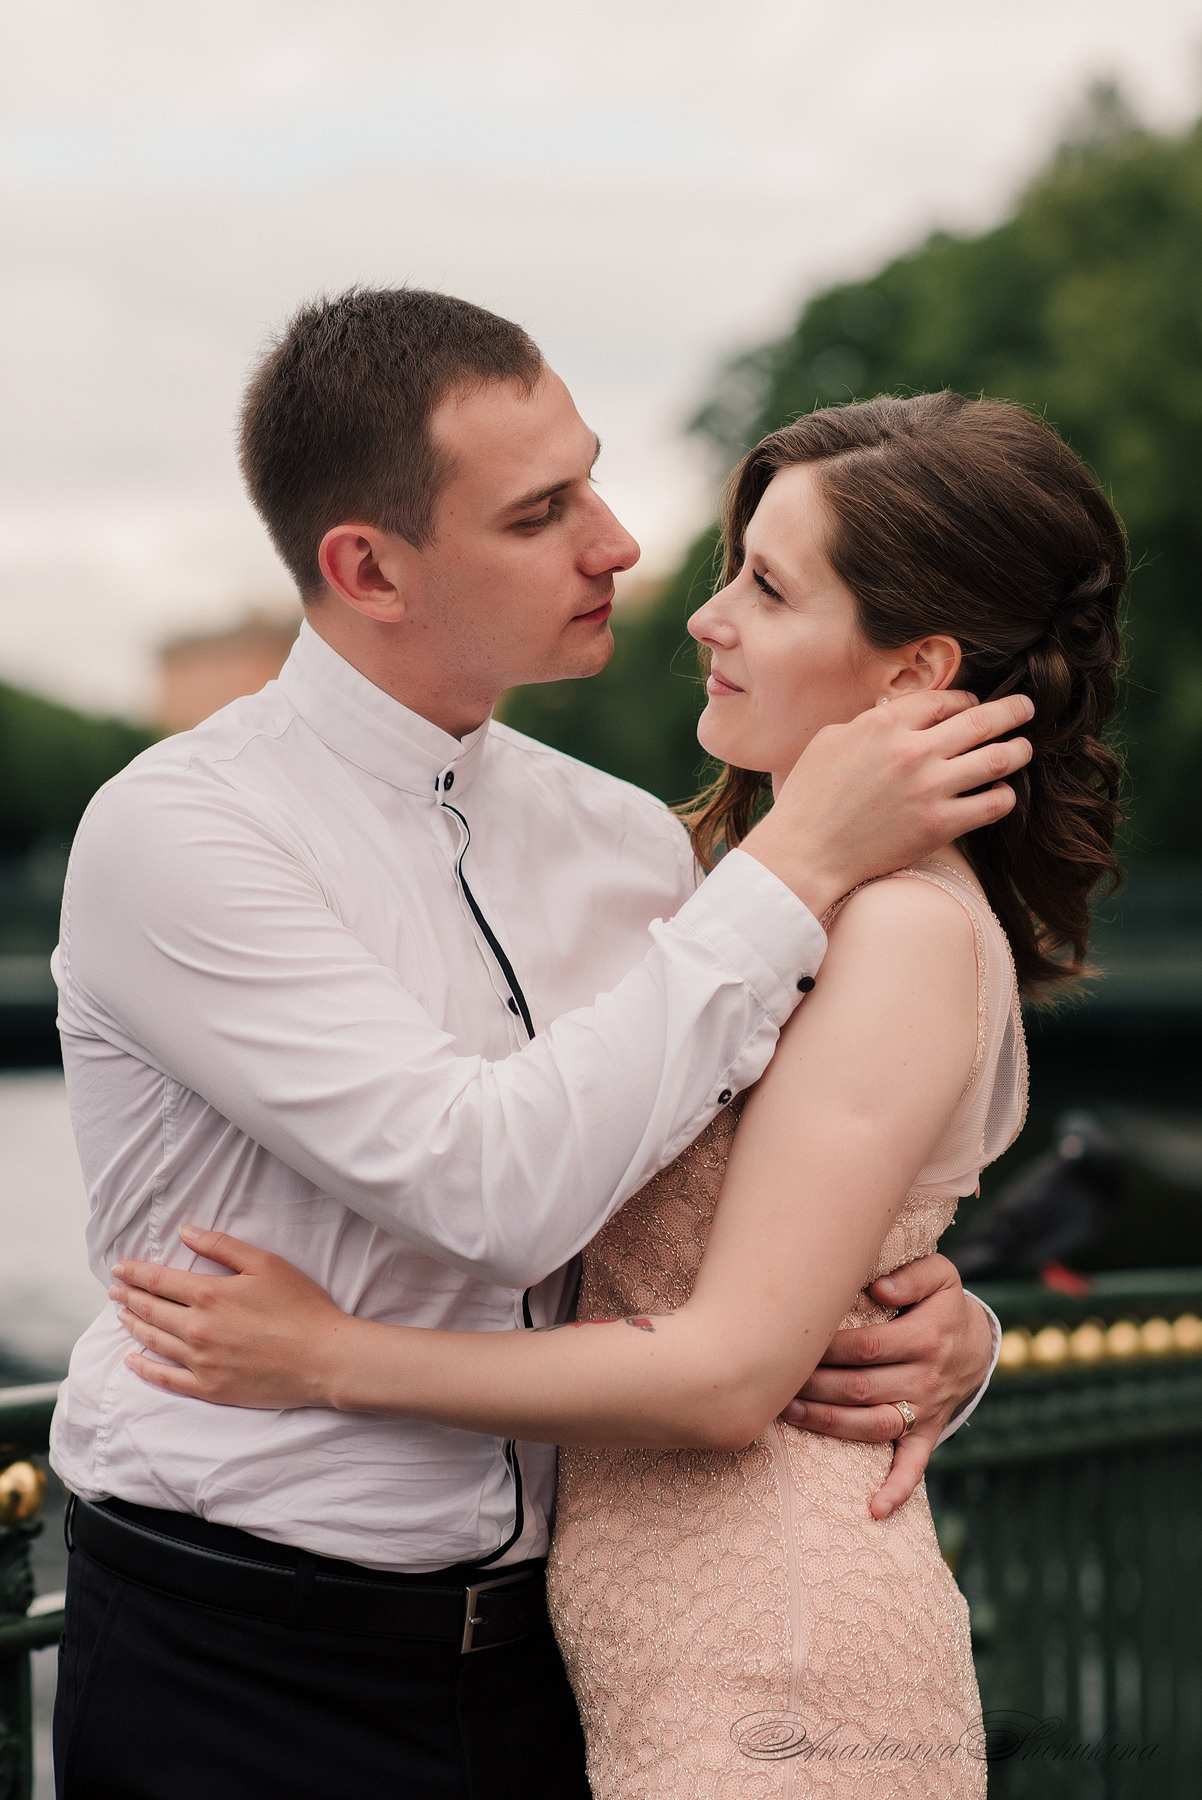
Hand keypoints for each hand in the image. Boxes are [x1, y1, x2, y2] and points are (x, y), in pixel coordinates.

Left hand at [109, 1225, 349, 1409]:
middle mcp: (196, 1329)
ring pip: (154, 1342)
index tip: (119, 1268)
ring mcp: (201, 1361)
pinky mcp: (210, 1388)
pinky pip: (166, 1378)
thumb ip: (221, 1246)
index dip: (135, 1273)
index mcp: (209, 1294)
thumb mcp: (266, 1263)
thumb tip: (185, 1231)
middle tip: (114, 1291)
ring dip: (133, 1326)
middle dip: (129, 1297)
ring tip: (122, 1316)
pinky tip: (132, 1361)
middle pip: (150, 1310)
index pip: (158, 1280)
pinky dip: (144, 1368)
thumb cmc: (301, 1306)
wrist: (324, 1357)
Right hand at [742, 689, 1034, 917]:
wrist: (806, 852)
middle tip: (1026, 707)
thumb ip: (868, 723)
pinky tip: (1002, 793)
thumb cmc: (809, 798)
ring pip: (996, 758)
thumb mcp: (830, 741)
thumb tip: (895, 715)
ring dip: (1017, 750)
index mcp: (884, 724)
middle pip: (980, 720)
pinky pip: (992, 804)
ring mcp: (930, 788)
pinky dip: (1004, 795)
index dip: (963, 699)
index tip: (972, 704)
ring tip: (1024, 747)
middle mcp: (913, 750)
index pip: (942, 700)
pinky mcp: (940, 825)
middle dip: (1010, 710)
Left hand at [778, 1253, 993, 1518]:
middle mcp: (925, 1377)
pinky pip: (913, 1466)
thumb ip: (911, 1276)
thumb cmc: (941, 1302)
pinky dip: (896, 1490)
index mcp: (925, 1337)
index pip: (865, 1347)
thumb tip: (878, 1290)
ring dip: (829, 1424)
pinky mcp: (929, 1433)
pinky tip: (873, 1509)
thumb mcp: (939, 1274)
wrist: (977, 1340)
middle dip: (814, 1385)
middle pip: (860, 1387)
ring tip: (789, 1414)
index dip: (826, 1349)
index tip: (792, 1342)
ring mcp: (926, 1410)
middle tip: (775, 1379)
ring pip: (872, 1425)